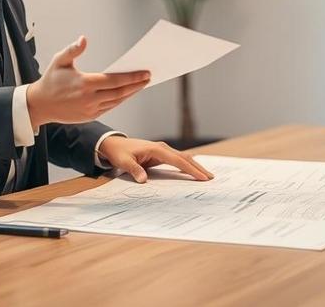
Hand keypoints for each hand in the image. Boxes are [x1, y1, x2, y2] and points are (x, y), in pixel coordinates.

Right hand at [26, 36, 150, 127]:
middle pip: (120, 92)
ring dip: (131, 93)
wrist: (40, 105)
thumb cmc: (50, 80)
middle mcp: (89, 99)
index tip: (145, 73)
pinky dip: (120, 100)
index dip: (132, 77)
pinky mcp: (90, 116)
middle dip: (136, 85)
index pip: (115, 81)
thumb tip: (84, 39)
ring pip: (117, 101)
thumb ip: (73, 49)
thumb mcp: (59, 61)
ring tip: (141, 84)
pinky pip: (110, 107)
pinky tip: (127, 93)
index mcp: (84, 84)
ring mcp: (90, 109)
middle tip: (148, 78)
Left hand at [97, 136, 214, 183]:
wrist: (113, 144)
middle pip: (184, 158)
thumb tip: (143, 180)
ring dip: (194, 166)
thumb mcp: (124, 162)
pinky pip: (177, 161)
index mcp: (156, 149)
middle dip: (198, 167)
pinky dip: (186, 166)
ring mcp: (162, 151)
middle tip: (211, 178)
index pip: (177, 160)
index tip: (202, 177)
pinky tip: (193, 172)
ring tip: (206, 176)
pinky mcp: (160, 155)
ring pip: (182, 158)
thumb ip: (134, 170)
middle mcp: (162, 148)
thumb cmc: (119, 153)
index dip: (190, 169)